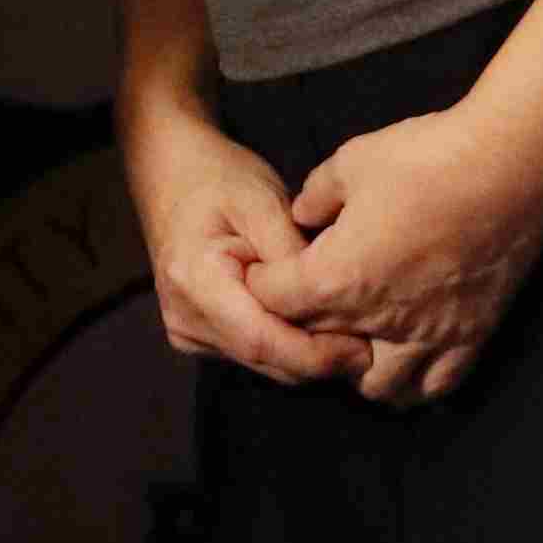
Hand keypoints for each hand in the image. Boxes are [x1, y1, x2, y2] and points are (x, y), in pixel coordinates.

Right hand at [120, 89, 362, 390]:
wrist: (173, 177)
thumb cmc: (219, 179)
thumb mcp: (262, 201)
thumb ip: (291, 254)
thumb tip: (329, 301)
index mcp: (195, 281)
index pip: (262, 340)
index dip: (317, 354)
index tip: (365, 348)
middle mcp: (184, 317)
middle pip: (266, 360)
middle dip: (320, 359)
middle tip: (370, 343)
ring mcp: (188, 332)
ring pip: (264, 365)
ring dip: (308, 357)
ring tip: (349, 331)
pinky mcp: (199, 337)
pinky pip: (254, 356)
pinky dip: (290, 347)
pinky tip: (315, 325)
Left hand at [248, 100, 542, 408]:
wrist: (509, 166)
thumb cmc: (425, 158)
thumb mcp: (351, 162)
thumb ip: (316, 195)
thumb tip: (302, 213)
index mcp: (337, 278)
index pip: (274, 301)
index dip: (263, 281)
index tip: (269, 265)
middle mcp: (378, 320)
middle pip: (319, 347)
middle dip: (305, 327)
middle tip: (311, 301)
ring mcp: (428, 335)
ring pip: (378, 387)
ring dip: (360, 368)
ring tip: (361, 338)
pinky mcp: (472, 336)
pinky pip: (437, 385)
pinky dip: (417, 380)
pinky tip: (411, 355)